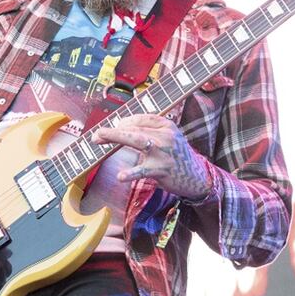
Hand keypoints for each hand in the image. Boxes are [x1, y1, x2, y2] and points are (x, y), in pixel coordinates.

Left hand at [92, 114, 212, 199]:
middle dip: (114, 129)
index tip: (109, 129)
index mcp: (166, 125)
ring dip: (116, 138)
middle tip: (97, 134)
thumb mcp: (168, 138)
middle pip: (135, 128)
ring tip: (100, 139)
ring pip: (137, 141)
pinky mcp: (162, 170)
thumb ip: (150, 131)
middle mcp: (166, 136)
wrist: (197, 177)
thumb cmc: (177, 156)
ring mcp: (164, 153)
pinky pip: (143, 170)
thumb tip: (120, 127)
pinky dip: (131, 173)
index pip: (140, 118)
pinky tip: (121, 176)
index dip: (122, 122)